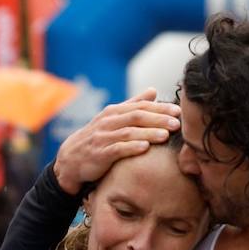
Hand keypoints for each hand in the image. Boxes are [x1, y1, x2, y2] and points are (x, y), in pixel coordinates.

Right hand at [52, 88, 177, 194]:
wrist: (71, 159)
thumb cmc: (97, 138)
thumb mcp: (113, 118)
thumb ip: (133, 104)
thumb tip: (153, 90)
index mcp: (114, 112)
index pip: (140, 107)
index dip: (160, 108)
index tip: (178, 111)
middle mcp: (108, 122)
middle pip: (136, 117)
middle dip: (158, 119)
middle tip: (177, 123)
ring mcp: (103, 138)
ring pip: (129, 133)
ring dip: (148, 133)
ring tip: (166, 135)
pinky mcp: (99, 154)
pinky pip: (117, 149)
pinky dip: (131, 148)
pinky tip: (145, 148)